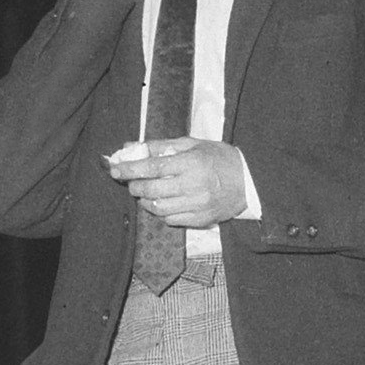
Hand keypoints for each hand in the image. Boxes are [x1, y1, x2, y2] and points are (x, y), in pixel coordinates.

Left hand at [104, 137, 248, 227]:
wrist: (249, 181)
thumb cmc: (220, 158)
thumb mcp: (193, 144)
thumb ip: (162, 145)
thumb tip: (132, 146)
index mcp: (191, 163)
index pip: (153, 167)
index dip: (130, 169)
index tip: (115, 169)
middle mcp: (194, 186)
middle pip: (152, 190)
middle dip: (134, 186)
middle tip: (130, 182)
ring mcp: (198, 205)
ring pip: (159, 208)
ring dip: (145, 201)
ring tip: (145, 193)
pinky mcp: (201, 220)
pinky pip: (172, 220)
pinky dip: (161, 212)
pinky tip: (162, 203)